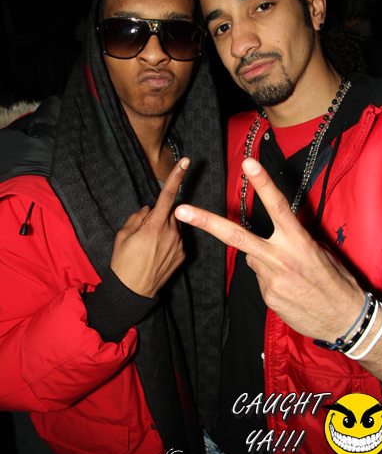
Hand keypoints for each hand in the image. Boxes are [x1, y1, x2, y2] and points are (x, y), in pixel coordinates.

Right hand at [110, 158, 188, 297]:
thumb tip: (148, 211)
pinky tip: (156, 254)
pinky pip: (177, 239)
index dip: (176, 177)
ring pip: (174, 226)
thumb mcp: (123, 235)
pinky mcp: (183, 255)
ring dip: (164, 229)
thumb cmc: (123, 262)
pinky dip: (168, 241)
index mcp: (154, 226)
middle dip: (159, 215)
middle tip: (144, 232)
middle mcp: (171, 233)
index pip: (167, 196)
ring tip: (149, 246)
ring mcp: (179, 245)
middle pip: (170, 213)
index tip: (186, 162)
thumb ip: (137, 217)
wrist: (133, 292)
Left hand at [175, 157, 365, 342]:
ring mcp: (271, 279)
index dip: (262, 183)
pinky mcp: (267, 296)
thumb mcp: (320, 250)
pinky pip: (260, 278)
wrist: (344, 319)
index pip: (277, 206)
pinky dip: (270, 278)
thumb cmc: (335, 280)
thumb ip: (293, 238)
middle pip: (236, 235)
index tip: (247, 163)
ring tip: (290, 271)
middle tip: (180, 210)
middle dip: (205, 222)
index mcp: (298, 241)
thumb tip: (273, 235)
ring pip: (251, 258)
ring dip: (264, 259)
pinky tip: (289, 287)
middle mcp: (281, 258)